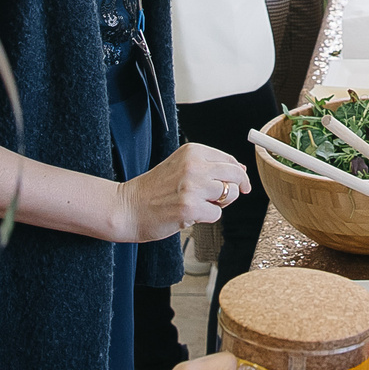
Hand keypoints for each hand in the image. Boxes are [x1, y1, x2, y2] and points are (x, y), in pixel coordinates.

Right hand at [115, 144, 252, 241]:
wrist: (127, 207)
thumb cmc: (153, 190)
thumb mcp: (180, 166)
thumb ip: (209, 166)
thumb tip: (240, 170)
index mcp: (193, 151)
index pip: (229, 160)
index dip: (238, 174)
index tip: (240, 183)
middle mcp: (195, 166)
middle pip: (235, 175)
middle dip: (236, 188)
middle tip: (225, 197)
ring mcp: (193, 187)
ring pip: (230, 195)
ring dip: (219, 204)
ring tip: (198, 204)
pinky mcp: (190, 209)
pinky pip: (216, 214)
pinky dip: (206, 218)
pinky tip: (188, 214)